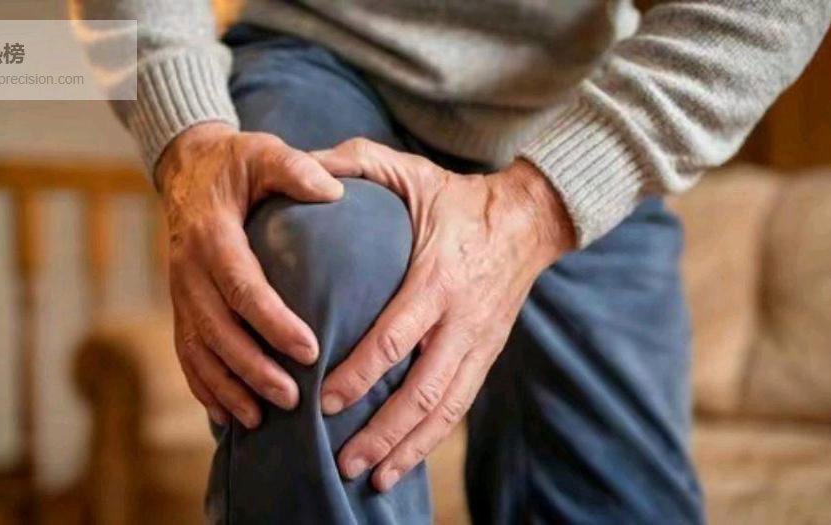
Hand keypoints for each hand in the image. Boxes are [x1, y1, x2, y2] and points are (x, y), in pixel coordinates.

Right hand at [161, 122, 344, 428]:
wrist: (189, 169)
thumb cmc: (238, 164)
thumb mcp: (264, 152)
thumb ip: (296, 168)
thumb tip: (336, 191)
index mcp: (212, 235)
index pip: (242, 286)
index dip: (273, 322)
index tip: (311, 350)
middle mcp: (188, 269)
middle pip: (217, 329)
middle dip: (253, 369)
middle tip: (293, 398)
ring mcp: (180, 292)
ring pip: (198, 350)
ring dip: (227, 387)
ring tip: (261, 420)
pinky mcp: (181, 306)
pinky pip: (187, 354)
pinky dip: (205, 388)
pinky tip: (230, 417)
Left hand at [312, 138, 574, 490]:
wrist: (528, 218)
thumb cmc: (455, 196)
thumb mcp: (408, 170)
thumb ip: (356, 164)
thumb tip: (302, 164)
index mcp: (436, 278)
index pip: (396, 336)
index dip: (361, 372)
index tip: (325, 399)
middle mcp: (461, 318)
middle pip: (423, 389)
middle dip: (383, 430)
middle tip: (342, 459)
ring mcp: (479, 342)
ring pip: (445, 409)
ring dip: (408, 448)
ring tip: (371, 478)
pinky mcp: (487, 355)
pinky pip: (460, 407)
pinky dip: (430, 441)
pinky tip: (401, 465)